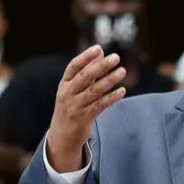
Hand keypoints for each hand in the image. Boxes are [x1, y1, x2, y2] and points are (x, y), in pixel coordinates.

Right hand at [47, 45, 126, 171]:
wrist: (61, 135)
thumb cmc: (71, 105)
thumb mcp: (74, 88)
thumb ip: (88, 70)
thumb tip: (101, 52)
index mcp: (64, 84)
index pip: (73, 67)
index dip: (85, 57)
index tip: (98, 48)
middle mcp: (67, 94)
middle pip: (85, 77)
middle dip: (101, 66)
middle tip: (116, 57)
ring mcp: (75, 107)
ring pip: (94, 91)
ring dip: (109, 80)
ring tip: (122, 71)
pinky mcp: (84, 118)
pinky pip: (100, 106)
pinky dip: (111, 98)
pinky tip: (122, 90)